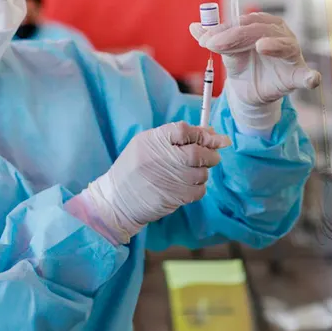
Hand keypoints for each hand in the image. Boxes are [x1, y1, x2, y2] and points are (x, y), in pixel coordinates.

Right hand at [85, 122, 231, 243]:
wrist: (117, 200)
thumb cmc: (135, 168)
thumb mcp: (147, 144)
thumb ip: (177, 137)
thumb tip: (211, 133)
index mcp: (153, 140)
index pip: (184, 130)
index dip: (203, 134)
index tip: (215, 137)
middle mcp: (160, 158)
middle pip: (197, 152)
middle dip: (211, 153)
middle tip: (213, 156)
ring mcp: (167, 179)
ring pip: (201, 173)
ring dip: (203, 172)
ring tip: (192, 172)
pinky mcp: (173, 198)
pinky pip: (199, 190)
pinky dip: (198, 187)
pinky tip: (187, 186)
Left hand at [191, 13, 320, 131]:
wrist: (250, 93)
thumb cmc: (243, 66)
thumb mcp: (226, 52)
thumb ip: (213, 39)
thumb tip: (193, 27)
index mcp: (265, 25)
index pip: (246, 22)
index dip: (226, 29)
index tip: (206, 40)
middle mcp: (282, 35)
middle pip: (262, 31)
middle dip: (237, 37)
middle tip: (215, 45)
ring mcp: (292, 55)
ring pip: (286, 46)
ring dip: (275, 45)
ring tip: (261, 46)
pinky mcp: (297, 76)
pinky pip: (306, 76)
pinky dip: (310, 77)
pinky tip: (311, 79)